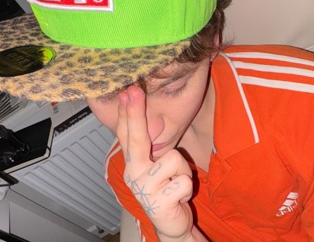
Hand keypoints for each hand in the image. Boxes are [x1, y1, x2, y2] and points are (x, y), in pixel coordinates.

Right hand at [116, 85, 194, 239]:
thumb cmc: (164, 187)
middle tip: (134, 91)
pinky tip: (178, 196)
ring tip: (175, 181)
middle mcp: (134, 173)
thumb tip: (147, 115)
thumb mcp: (154, 165)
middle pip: (136, 138)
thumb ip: (149, 145)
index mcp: (132, 161)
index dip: (126, 111)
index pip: (127, 132)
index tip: (127, 91)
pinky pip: (184, 180)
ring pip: (173, 159)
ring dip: (182, 170)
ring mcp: (144, 189)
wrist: (170, 222)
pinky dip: (186, 187)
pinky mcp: (158, 203)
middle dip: (135, 113)